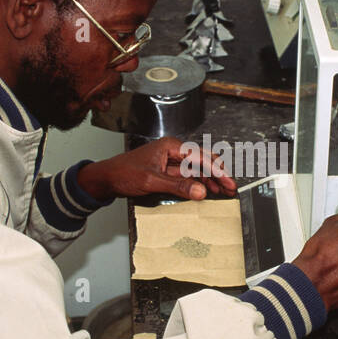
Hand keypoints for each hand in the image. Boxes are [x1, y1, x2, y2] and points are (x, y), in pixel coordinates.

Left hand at [76, 136, 236, 201]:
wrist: (107, 178)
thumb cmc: (124, 173)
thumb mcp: (152, 180)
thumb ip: (177, 186)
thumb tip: (200, 191)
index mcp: (171, 146)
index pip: (200, 157)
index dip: (216, 170)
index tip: (227, 181)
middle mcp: (174, 151)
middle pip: (202, 162)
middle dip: (218, 175)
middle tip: (230, 188)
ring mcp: (172, 162)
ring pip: (198, 170)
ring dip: (211, 181)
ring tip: (224, 192)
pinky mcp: (169, 172)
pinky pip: (188, 177)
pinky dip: (199, 184)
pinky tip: (208, 191)